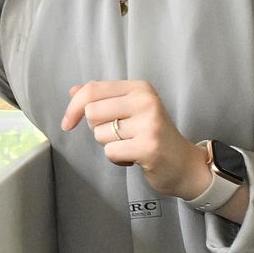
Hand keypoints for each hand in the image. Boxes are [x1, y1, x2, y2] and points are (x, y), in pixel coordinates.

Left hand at [59, 79, 210, 199]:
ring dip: (109, 145)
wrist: (185, 165)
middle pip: (91, 112)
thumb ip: (102, 98)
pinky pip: (110, 152)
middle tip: (119, 135)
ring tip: (130, 145)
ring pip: (99, 134)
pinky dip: (117, 159)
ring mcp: (149, 124)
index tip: (68, 123)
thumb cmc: (152, 136)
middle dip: (97, 128)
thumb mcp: (130, 110)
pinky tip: (134, 157)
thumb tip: (73, 90)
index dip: (73, 107)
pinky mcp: (148, 146)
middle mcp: (146, 101)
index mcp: (139, 88)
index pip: (92, 90)